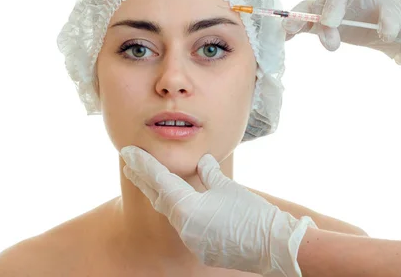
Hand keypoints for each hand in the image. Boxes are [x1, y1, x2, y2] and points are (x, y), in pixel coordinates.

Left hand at [119, 146, 316, 276]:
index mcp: (187, 208)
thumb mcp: (227, 187)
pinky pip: (184, 226)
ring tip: (147, 180)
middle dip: (143, 179)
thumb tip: (201, 162)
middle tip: (129, 163)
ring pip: (170, 213)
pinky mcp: (201, 249)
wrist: (273, 246)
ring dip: (159, 195)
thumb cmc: (252, 213)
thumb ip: (208, 173)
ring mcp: (191, 240)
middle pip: (158, 198)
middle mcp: (184, 226)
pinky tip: (178, 202)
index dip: (142, 164)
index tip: (127, 152)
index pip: (158, 180)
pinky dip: (178, 210)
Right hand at [284, 0, 400, 65]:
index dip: (332, 5)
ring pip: (307, 14)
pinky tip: (284, 39)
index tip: (330, 23)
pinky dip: (293, 31)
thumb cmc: (396, 16)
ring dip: (299, 25)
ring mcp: (325, 9)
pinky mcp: (320, 24)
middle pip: (321, 4)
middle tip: (327, 42)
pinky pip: (303, 25)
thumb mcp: (400, 17)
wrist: (390, 27)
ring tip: (289, 35)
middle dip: (316, 21)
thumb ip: (392, 22)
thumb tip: (384, 33)